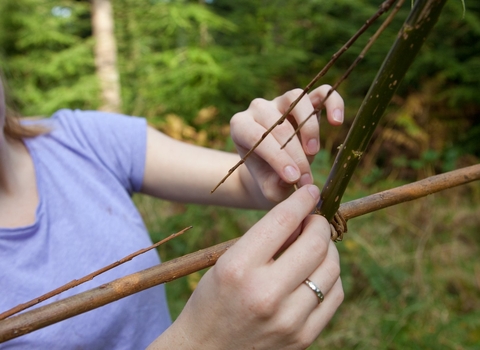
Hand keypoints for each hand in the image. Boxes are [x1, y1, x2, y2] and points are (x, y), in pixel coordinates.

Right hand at [150, 185, 343, 349]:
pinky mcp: (303, 337)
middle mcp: (265, 293)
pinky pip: (334, 295)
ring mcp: (288, 319)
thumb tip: (302, 218)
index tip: (310, 192)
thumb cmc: (213, 301)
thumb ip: (264, 241)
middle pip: (315, 243)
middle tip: (314, 221)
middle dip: (319, 224)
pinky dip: (330, 276)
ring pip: (331, 268)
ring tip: (316, 245)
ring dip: (328, 249)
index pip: (282, 221)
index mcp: (238, 268)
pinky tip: (317, 272)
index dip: (301, 200)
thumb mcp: (227, 263)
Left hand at [231, 85, 343, 203]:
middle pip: (278, 123)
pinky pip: (320, 92)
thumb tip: (289, 178)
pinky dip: (332, 102)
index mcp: (241, 127)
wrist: (275, 171)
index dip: (277, 157)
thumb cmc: (268, 178)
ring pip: (296, 100)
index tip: (293, 179)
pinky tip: (337, 121)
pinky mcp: (305, 100)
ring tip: (314, 152)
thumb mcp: (267, 187)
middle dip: (295, 153)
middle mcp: (258, 109)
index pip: (257, 136)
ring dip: (309, 127)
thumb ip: (274, 185)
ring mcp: (281, 101)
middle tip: (305, 178)